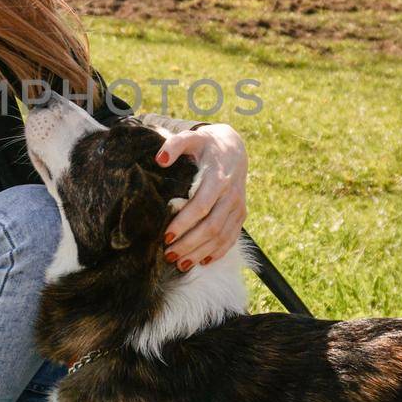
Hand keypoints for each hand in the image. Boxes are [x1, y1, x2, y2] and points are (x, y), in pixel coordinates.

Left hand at [156, 123, 247, 271]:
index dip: (184, 223)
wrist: (233, 147)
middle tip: (168, 255)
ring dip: (201, 252)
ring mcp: (238, 206)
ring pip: (221, 236)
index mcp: (218, 178)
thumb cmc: (205, 145)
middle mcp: (231, 194)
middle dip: (189, 244)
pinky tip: (202, 261)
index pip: (201, 206)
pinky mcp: (241, 214)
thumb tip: (160, 160)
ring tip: (180, 264)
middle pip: (211, 226)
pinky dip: (218, 251)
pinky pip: (232, 237)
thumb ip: (174, 145)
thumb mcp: (190, 138)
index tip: (166, 236)